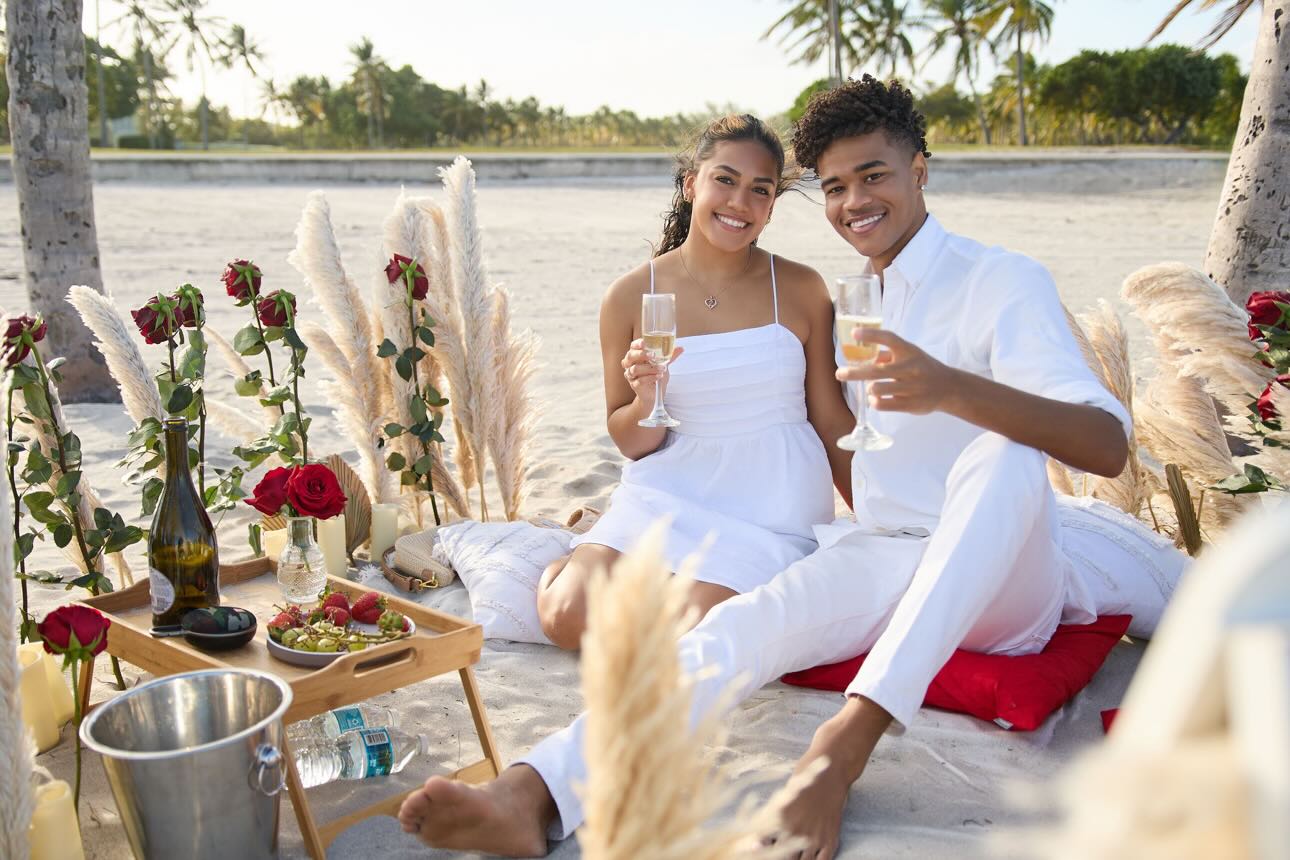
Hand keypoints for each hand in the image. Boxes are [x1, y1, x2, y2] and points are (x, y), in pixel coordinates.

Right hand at [622, 339, 683, 407]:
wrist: (655, 393)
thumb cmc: (656, 375)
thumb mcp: (663, 364)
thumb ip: (670, 356)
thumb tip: (681, 348)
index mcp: (636, 356)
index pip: (633, 347)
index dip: (636, 344)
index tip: (644, 343)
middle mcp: (631, 365)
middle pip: (630, 356)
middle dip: (641, 354)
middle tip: (652, 355)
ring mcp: (631, 375)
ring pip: (635, 369)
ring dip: (650, 368)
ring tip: (662, 369)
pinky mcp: (634, 385)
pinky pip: (640, 380)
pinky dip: (650, 377)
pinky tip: (659, 376)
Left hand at [835, 329, 961, 414]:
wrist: (949, 388)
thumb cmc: (921, 368)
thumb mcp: (910, 355)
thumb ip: (887, 354)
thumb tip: (860, 355)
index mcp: (909, 351)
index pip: (889, 339)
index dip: (871, 335)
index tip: (854, 333)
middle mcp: (911, 367)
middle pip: (877, 370)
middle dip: (855, 373)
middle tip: (839, 374)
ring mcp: (912, 386)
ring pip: (879, 389)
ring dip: (869, 389)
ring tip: (870, 389)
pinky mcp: (912, 404)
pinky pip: (885, 405)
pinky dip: (875, 403)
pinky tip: (875, 400)